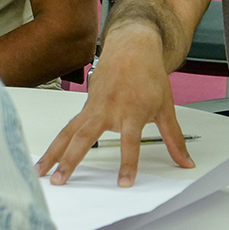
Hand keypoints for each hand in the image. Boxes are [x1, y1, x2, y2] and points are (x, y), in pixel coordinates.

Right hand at [36, 23, 194, 186]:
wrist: (132, 47)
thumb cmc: (148, 74)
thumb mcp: (166, 107)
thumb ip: (174, 138)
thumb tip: (186, 161)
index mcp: (132, 110)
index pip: (130, 142)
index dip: (128, 163)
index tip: (124, 183)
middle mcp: (108, 109)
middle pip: (85, 137)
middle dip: (71, 160)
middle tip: (61, 179)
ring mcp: (93, 107)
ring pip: (69, 132)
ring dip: (54, 153)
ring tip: (42, 172)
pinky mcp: (85, 106)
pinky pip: (68, 127)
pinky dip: (57, 143)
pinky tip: (47, 157)